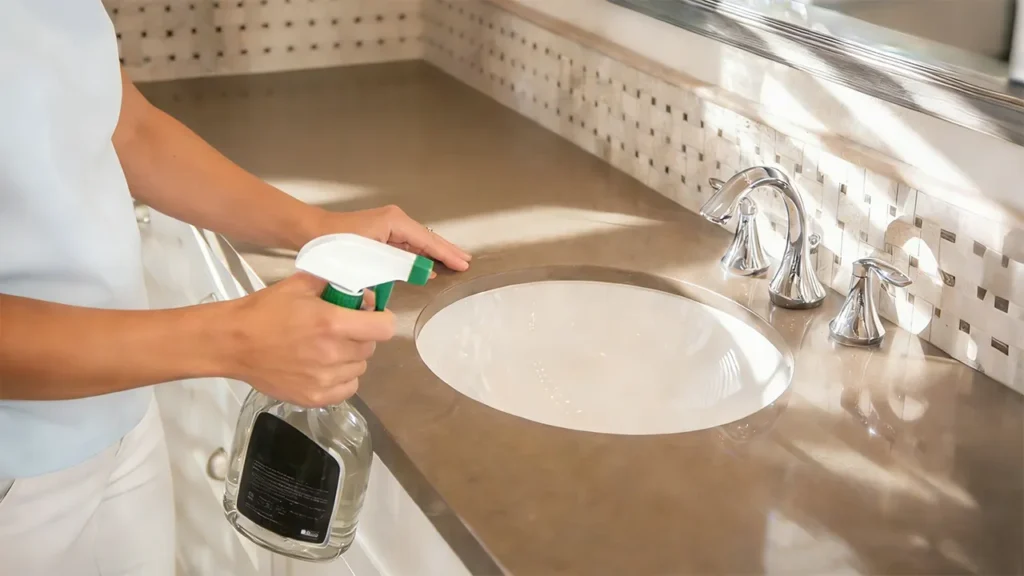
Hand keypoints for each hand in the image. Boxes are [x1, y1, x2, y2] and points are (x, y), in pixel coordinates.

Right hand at [223, 272, 394, 407]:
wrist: (233, 342)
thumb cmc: (265, 311)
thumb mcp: (301, 285)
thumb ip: (334, 283)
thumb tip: (361, 288)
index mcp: (332, 323)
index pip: (384, 328)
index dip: (381, 319)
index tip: (371, 316)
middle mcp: (333, 353)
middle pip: (371, 347)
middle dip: (361, 336)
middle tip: (341, 329)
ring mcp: (324, 379)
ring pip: (360, 368)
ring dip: (351, 357)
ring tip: (328, 349)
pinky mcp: (315, 397)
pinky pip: (347, 388)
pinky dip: (342, 378)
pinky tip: (325, 367)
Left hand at [317, 205, 471, 271]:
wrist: (310, 233)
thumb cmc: (334, 242)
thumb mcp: (370, 256)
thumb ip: (398, 265)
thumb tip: (422, 273)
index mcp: (394, 222)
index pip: (428, 240)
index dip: (447, 253)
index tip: (463, 263)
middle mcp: (394, 221)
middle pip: (427, 238)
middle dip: (446, 251)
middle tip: (465, 262)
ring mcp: (388, 227)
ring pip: (418, 243)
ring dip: (434, 254)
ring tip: (452, 263)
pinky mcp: (381, 235)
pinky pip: (407, 247)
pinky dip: (419, 256)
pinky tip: (426, 266)